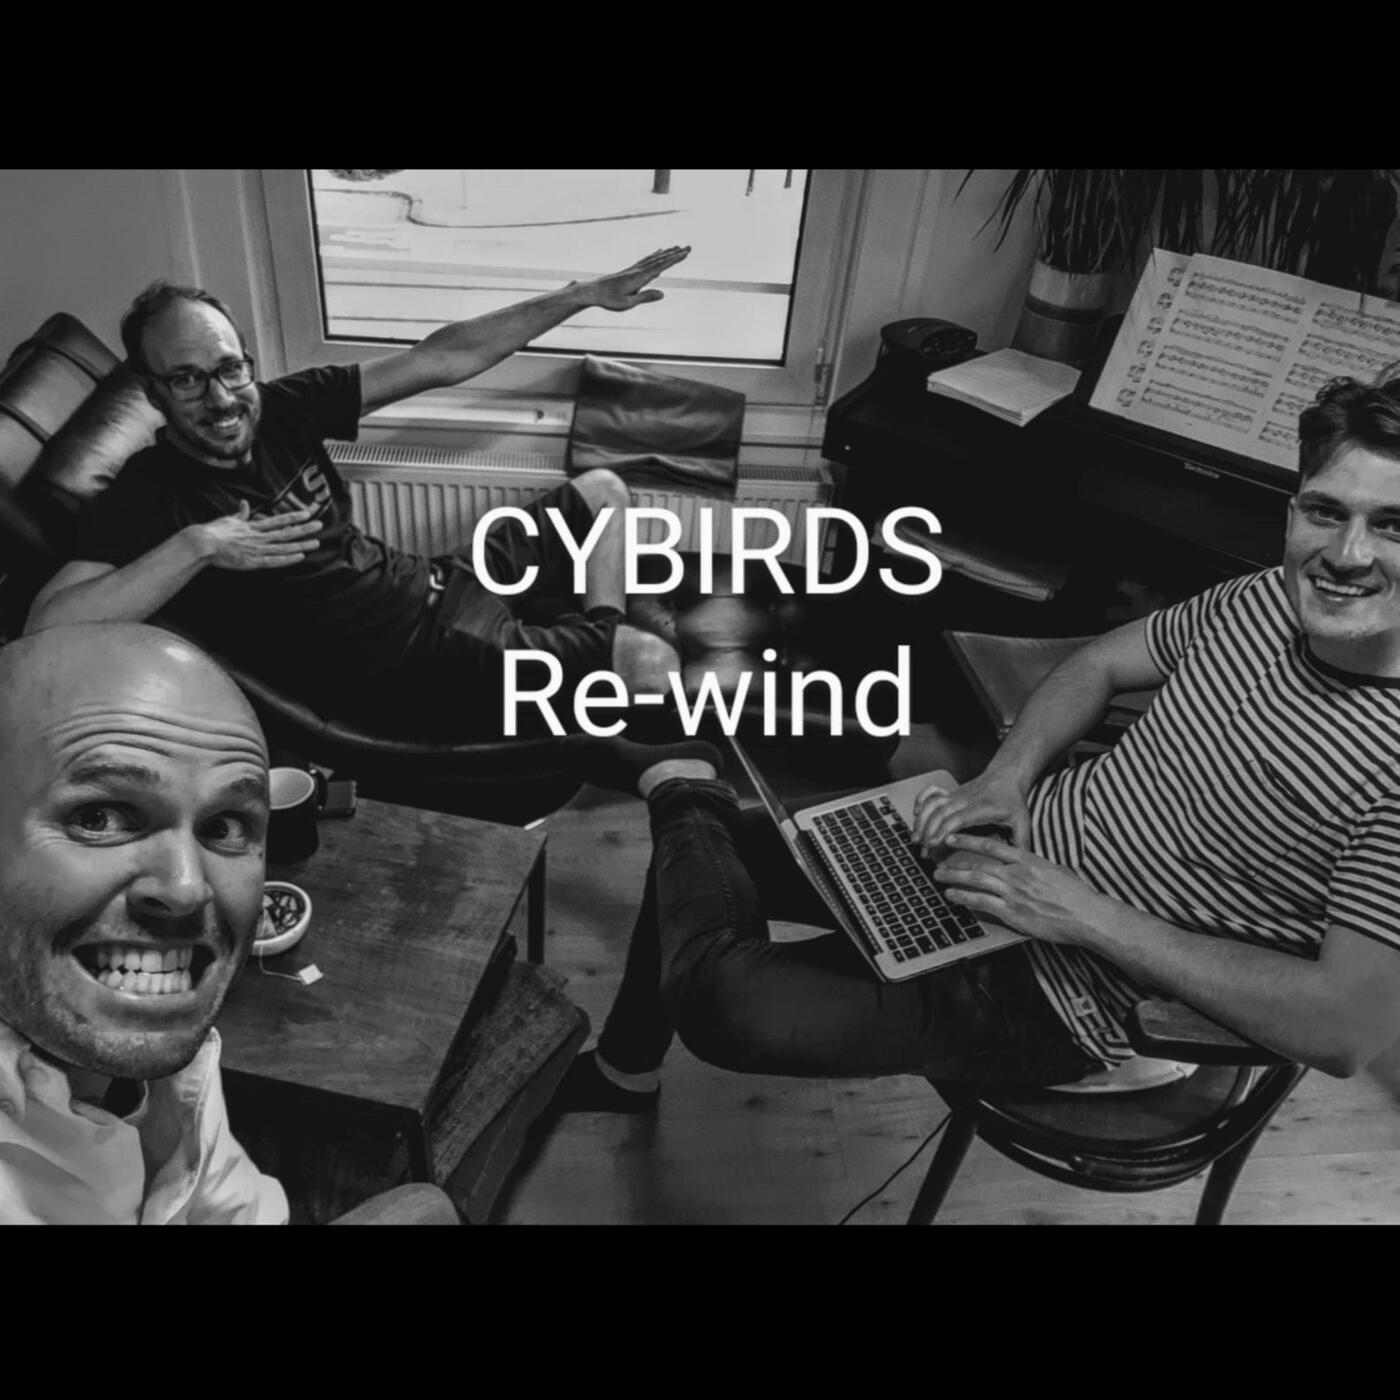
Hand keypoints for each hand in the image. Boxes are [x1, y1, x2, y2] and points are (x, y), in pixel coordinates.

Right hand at [193, 501, 322, 570]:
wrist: (202, 543)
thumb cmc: (213, 532)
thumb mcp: (229, 520)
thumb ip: (240, 514)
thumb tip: (244, 503)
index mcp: (253, 527)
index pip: (278, 521)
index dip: (294, 517)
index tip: (307, 514)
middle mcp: (258, 537)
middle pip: (286, 532)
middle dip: (304, 529)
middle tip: (320, 525)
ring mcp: (257, 550)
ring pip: (284, 547)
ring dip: (301, 545)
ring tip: (316, 543)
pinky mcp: (252, 562)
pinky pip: (273, 561)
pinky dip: (287, 559)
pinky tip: (300, 556)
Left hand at [582, 246, 689, 311]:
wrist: (592, 292)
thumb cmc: (609, 300)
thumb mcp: (627, 303)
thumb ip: (645, 297)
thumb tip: (663, 294)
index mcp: (638, 278)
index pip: (660, 267)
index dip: (674, 260)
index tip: (685, 253)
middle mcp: (637, 270)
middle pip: (660, 260)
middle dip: (675, 254)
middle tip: (688, 247)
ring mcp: (633, 269)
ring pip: (654, 258)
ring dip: (667, 253)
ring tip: (678, 247)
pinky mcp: (630, 270)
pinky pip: (646, 260)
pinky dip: (655, 255)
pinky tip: (659, 252)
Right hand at [911, 769, 1030, 857]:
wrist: (1006, 776)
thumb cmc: (1013, 800)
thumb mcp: (1022, 822)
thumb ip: (1021, 843)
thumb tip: (1020, 865)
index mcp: (982, 808)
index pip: (958, 818)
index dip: (944, 830)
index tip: (933, 843)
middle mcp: (965, 800)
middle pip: (940, 813)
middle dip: (928, 832)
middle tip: (924, 852)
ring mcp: (956, 795)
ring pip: (933, 804)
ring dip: (921, 820)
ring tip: (916, 839)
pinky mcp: (951, 793)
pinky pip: (931, 793)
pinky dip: (921, 801)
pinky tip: (916, 814)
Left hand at [934, 834, 1109, 945]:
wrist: (1086, 914)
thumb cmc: (1075, 893)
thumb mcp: (1054, 870)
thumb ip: (1034, 865)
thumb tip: (1024, 862)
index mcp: (1027, 860)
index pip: (991, 846)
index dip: (969, 840)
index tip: (954, 837)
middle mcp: (1017, 875)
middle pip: (978, 864)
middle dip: (955, 862)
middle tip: (938, 861)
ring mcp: (1013, 894)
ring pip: (976, 881)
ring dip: (954, 878)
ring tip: (939, 877)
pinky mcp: (1013, 913)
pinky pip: (982, 903)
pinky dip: (964, 898)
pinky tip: (953, 896)